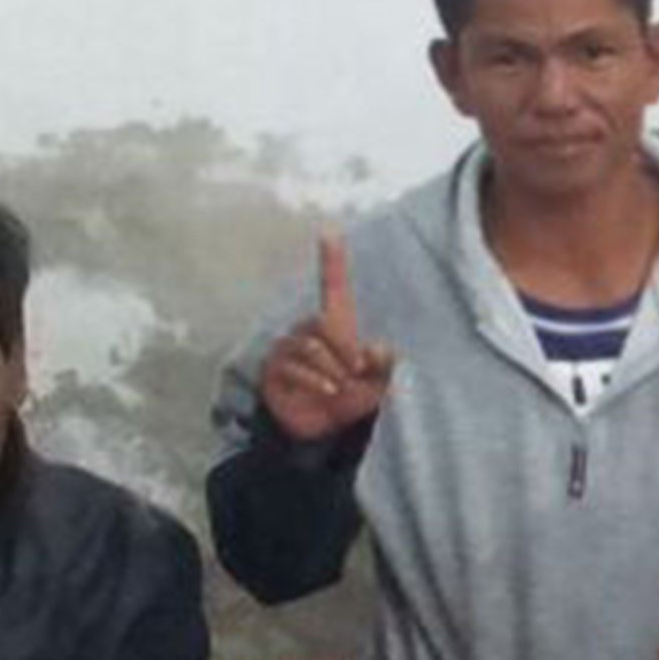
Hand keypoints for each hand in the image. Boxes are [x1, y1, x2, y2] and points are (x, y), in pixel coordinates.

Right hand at [256, 233, 399, 445]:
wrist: (323, 430)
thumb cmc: (351, 397)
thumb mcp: (377, 384)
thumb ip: (383, 365)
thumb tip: (375, 349)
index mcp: (334, 325)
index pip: (333, 286)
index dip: (331, 259)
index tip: (329, 229)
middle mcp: (307, 330)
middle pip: (324, 324)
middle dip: (345, 349)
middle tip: (357, 371)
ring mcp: (287, 349)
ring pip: (311, 347)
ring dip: (332, 369)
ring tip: (340, 387)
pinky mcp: (274, 370)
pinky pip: (295, 368)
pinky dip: (316, 380)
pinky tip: (329, 390)